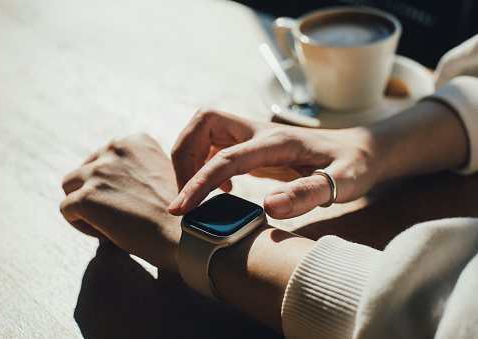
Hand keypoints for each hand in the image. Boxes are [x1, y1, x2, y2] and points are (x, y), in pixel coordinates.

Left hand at [60, 133, 180, 271]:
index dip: (111, 182)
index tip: (126, 200)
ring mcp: (99, 171)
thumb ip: (137, 167)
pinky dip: (80, 224)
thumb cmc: (178, 213)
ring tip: (106, 223)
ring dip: (84, 204)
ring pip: (70, 186)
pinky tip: (105, 233)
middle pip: (85, 169)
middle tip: (115, 214)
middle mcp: (116, 148)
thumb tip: (112, 181)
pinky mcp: (87, 197)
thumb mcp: (163, 173)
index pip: (105, 156)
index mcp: (136, 140)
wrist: (183, 235)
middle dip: (95, 191)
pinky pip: (66, 209)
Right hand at [169, 108, 377, 218]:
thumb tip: (269, 207)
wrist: (359, 149)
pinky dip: (205, 163)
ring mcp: (255, 135)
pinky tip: (222, 189)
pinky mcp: (253, 144)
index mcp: (277, 142)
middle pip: (204, 122)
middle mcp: (260, 131)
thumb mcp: (343, 182)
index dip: (198, 181)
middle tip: (186, 193)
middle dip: (184, 154)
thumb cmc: (353, 166)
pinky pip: (216, 144)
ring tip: (197, 192)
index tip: (180, 208)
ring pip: (204, 129)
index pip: (227, 157)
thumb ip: (308, 193)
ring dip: (190, 157)